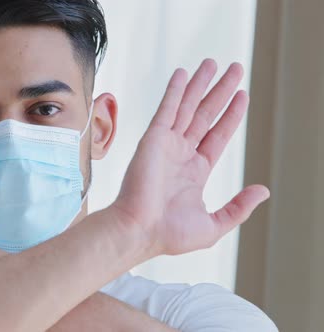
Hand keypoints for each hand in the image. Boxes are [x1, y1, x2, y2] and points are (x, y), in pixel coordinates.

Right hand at [111, 59, 269, 255]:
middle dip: (220, 91)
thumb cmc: (170, 234)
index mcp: (195, 171)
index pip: (217, 135)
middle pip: (205, 114)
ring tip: (212, 63)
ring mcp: (167, 144)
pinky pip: (167, 109)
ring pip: (187, 107)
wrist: (140, 231)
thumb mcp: (214, 225)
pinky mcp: (153, 139)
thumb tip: (262, 191)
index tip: (241, 96)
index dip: (230, 115)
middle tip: (233, 70)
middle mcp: (181, 154)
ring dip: (200, 84)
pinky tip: (184, 74)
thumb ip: (238, 207)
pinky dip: (175, 91)